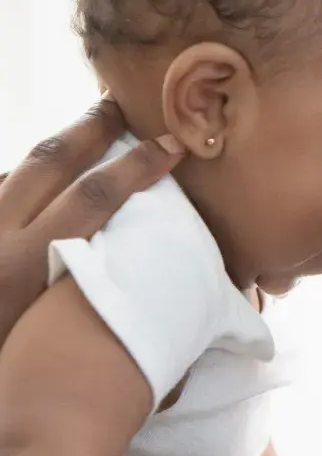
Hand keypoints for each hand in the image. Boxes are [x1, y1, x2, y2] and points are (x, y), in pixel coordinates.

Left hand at [0, 98, 181, 344]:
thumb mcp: (38, 351)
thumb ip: (75, 315)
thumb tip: (127, 304)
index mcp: (29, 263)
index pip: (95, 196)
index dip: (138, 165)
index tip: (171, 145)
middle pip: (49, 164)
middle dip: (89, 129)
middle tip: (117, 104)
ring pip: (9, 174)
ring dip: (48, 153)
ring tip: (76, 138)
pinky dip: (8, 187)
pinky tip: (19, 189)